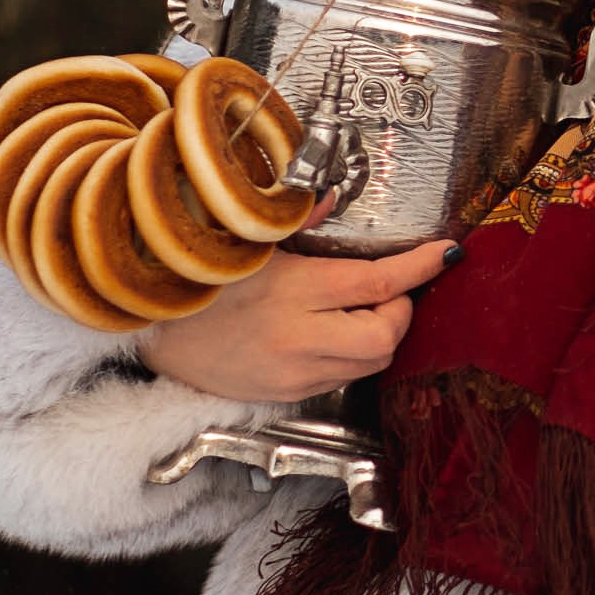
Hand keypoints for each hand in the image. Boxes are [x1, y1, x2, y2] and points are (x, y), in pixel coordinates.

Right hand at [139, 231, 462, 401]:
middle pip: (386, 336)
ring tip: (357, 308)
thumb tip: (332, 199)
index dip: (418, 267)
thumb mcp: (244, 242)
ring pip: (371, 363)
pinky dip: (352, 355)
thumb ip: (295, 221)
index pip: (377, 283)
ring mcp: (295, 374)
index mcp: (292, 291)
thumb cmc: (196, 282)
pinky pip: (342, 378)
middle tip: (387, 289)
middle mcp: (299, 339)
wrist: (150, 337)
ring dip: (380, 335)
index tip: (444, 254)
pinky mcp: (288, 396)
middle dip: (400, 310)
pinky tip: (330, 332)